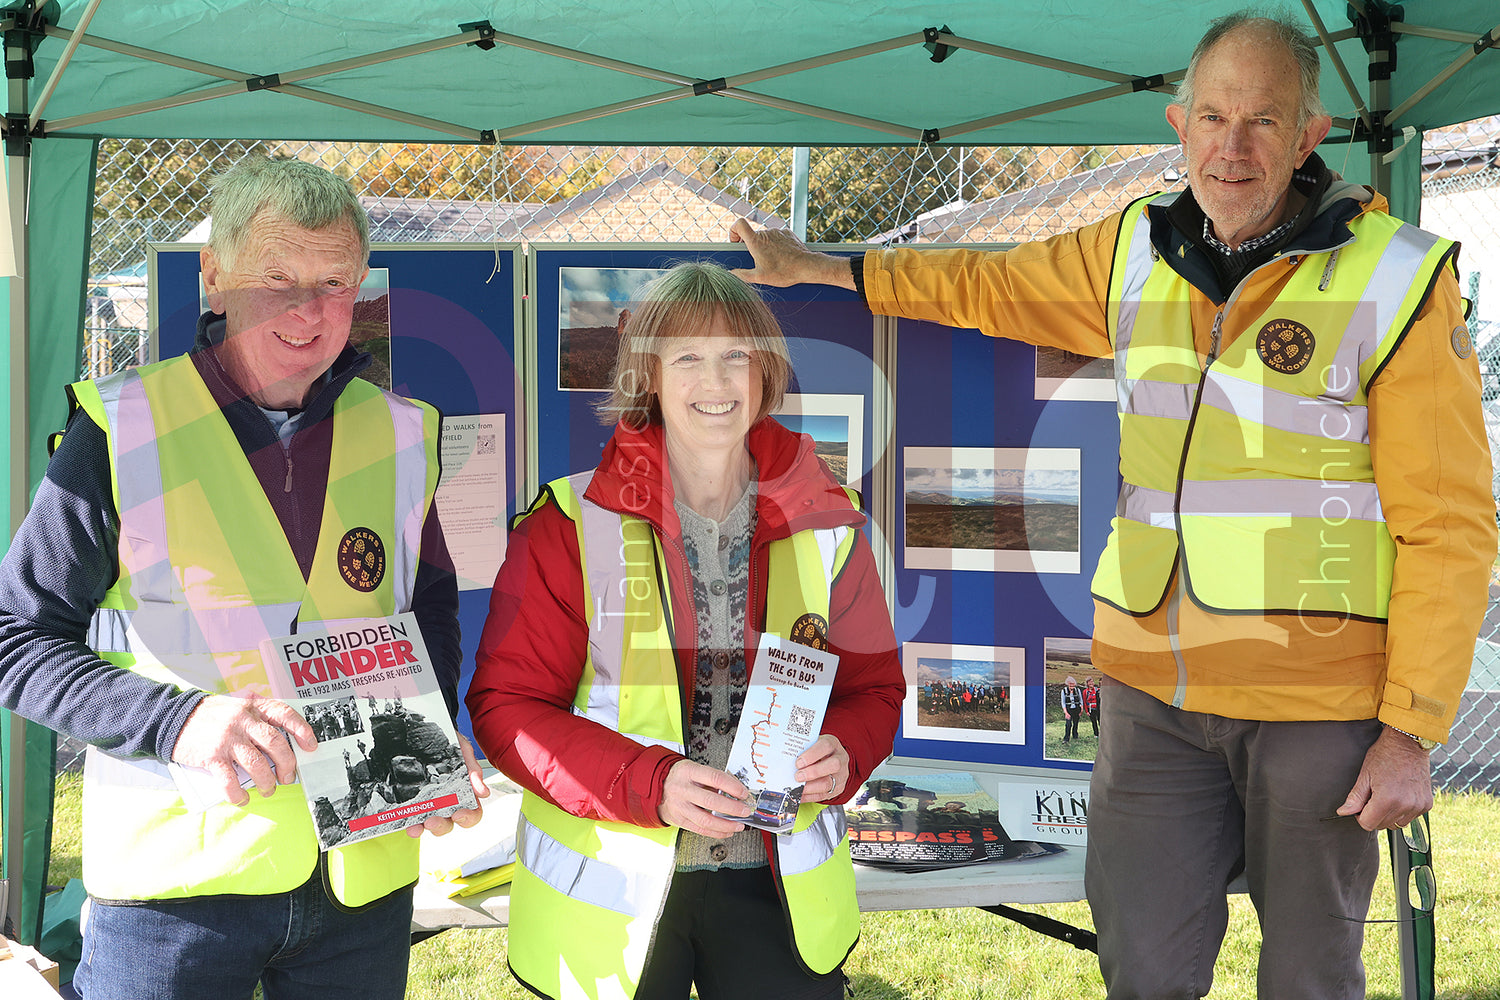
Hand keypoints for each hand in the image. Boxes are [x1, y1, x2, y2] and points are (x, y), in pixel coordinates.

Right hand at [170, 693, 316, 805]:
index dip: (301, 730)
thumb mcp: (237, 707)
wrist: (174, 718)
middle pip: (275, 743)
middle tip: (287, 777)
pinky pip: (230, 780)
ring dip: (266, 781)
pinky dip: (238, 793)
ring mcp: (228, 738)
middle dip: (287, 764)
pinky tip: (242, 797)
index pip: (284, 714)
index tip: (310, 746)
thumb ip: (256, 719)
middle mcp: (243, 720)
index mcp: (252, 706)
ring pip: (257, 763)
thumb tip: (279, 746)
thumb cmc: (210, 716)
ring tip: (267, 789)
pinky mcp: (212, 756)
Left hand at [407, 734, 489, 837]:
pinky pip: (412, 819)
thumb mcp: (463, 752)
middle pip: (449, 824)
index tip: (459, 813)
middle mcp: (447, 803)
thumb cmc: (448, 743)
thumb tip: (484, 792)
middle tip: (433, 820)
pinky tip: (409, 824)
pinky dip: (411, 825)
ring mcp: (429, 804)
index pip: (472, 813)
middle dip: (442, 826)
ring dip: (425, 828)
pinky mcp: (413, 803)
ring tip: (418, 825)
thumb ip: (473, 770)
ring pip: (430, 825)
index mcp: (464, 793)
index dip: (468, 817)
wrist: (424, 732)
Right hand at [658, 759, 751, 836]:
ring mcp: (679, 806)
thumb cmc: (680, 777)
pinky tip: (726, 831)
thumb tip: (735, 792)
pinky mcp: (679, 820)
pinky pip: (700, 829)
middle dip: (732, 808)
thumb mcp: (694, 769)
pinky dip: (716, 832)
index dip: (733, 787)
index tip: (744, 793)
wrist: (655, 786)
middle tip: (745, 811)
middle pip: (711, 801)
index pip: (715, 778)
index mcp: (689, 772)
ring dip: (726, 825)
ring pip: (706, 820)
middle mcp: (682, 789)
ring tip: (738, 825)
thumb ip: (712, 779)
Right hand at [728, 219, 854, 288]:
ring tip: (772, 261)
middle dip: (752, 246)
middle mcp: (766, 233)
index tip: (736, 243)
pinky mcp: (787, 233)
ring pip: (765, 237)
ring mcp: (778, 232)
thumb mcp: (760, 277)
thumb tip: (732, 274)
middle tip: (757, 260)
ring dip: (765, 247)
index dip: (734, 231)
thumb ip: (742, 275)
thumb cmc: (784, 272)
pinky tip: (781, 257)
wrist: (806, 266)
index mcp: (756, 241)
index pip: (739, 224)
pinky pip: (777, 237)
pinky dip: (776, 245)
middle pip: (752, 235)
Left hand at [794, 734, 848, 803]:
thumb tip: (785, 759)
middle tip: (798, 776)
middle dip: (813, 772)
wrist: (832, 759)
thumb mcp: (812, 745)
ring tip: (797, 788)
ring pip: (828, 783)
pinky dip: (809, 796)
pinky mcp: (837, 788)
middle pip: (833, 765)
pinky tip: (799, 795)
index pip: (826, 746)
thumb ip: (802, 750)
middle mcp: (840, 759)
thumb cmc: (818, 751)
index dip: (812, 755)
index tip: (798, 763)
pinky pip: (824, 795)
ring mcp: (841, 775)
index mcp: (833, 744)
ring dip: (810, 788)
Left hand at [1336, 726, 1434, 830]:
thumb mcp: (1365, 775)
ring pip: (1396, 824)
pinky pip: (1410, 817)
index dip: (1360, 816)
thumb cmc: (1384, 755)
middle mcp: (1405, 806)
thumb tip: (1343, 812)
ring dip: (1389, 815)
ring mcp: (1418, 806)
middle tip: (1373, 795)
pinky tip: (1399, 794)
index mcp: (1387, 799)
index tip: (1361, 804)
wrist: (1408, 743)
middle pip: (1382, 825)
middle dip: (1373, 814)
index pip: (1368, 824)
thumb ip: (1355, 798)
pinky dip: (1402, 811)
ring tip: (1387, 794)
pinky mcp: (1427, 804)